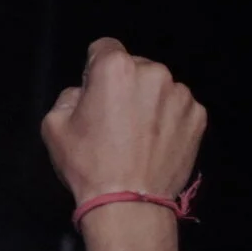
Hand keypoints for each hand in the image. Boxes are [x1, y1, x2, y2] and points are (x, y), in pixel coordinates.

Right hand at [41, 38, 205, 209]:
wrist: (130, 203)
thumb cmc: (88, 164)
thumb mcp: (53, 127)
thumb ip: (68, 96)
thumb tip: (84, 93)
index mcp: (116, 69)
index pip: (104, 47)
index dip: (94, 68)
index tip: (94, 90)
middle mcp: (153, 73)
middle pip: (135, 67)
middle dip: (124, 85)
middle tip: (114, 119)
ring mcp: (180, 94)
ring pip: (158, 88)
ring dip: (148, 102)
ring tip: (137, 136)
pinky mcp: (198, 116)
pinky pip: (178, 108)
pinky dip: (167, 120)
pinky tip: (154, 143)